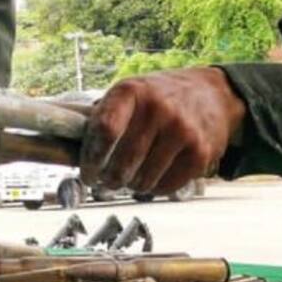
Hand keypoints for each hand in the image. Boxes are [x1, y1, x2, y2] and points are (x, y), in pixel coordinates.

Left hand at [80, 68, 246, 194]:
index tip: (88, 174)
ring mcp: (182, 131)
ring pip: (143, 181)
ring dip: (133, 186)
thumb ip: (105, 116)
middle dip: (110, 181)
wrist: (214, 95)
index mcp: (133, 91)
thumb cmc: (162, 97)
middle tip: (108, 183)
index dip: (91, 159)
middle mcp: (159, 108)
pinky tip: (153, 179)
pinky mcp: (200, 152)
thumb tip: (67, 150)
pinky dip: (155, 190)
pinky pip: (166, 187)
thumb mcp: (132, 92)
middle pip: (122, 163)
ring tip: (133, 179)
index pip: (105, 131)